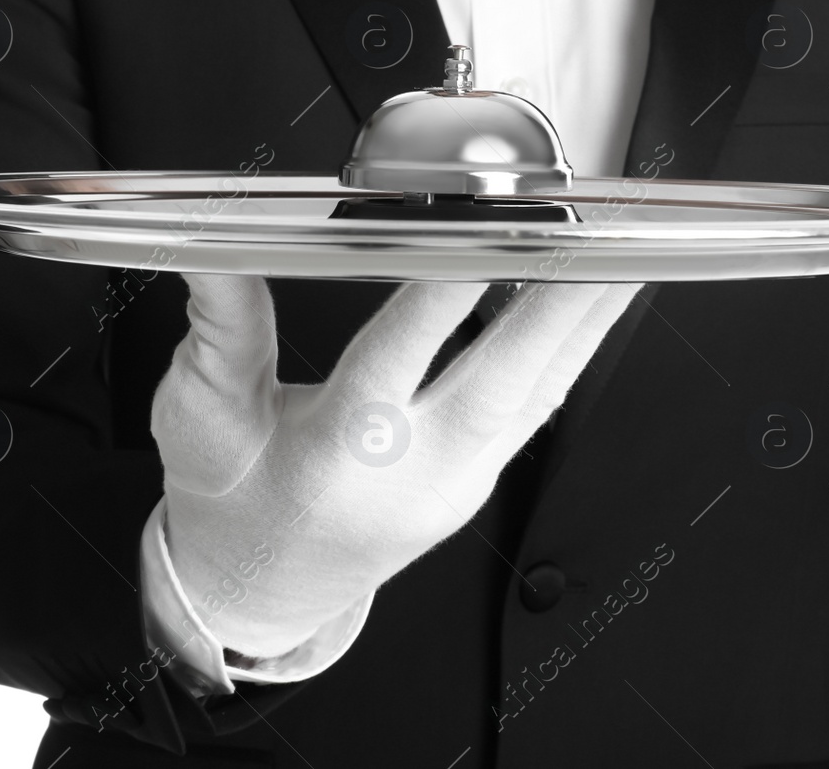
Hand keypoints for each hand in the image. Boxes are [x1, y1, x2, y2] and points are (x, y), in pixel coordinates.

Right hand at [150, 274, 640, 658]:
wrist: (260, 592)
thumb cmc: (229, 505)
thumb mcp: (199, 416)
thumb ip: (218, 330)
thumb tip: (214, 250)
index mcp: (335, 454)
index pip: (397, 361)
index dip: (445, 297)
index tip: (488, 236)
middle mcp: (412, 473)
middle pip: (501, 381)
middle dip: (561, 305)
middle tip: (610, 241)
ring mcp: (458, 483)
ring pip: (538, 394)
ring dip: (586, 322)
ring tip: (629, 254)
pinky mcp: (479, 482)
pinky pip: (536, 409)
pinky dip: (571, 351)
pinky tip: (597, 304)